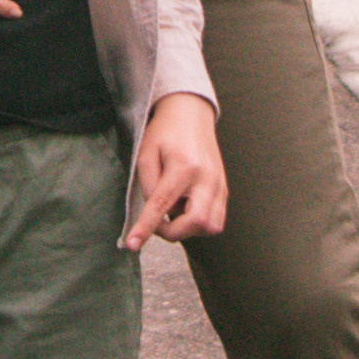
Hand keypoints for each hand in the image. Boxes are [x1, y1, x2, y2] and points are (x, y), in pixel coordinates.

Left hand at [126, 92, 227, 247]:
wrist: (190, 114)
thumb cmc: (164, 132)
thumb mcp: (146, 153)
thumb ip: (147, 185)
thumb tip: (154, 214)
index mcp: (184, 166)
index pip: (162, 206)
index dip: (146, 228)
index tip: (133, 245)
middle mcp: (206, 178)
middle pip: (196, 223)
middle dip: (174, 232)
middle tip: (159, 222)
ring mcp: (219, 184)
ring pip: (211, 226)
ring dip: (189, 228)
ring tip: (176, 209)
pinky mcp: (224, 188)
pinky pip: (217, 219)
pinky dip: (199, 222)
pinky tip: (187, 207)